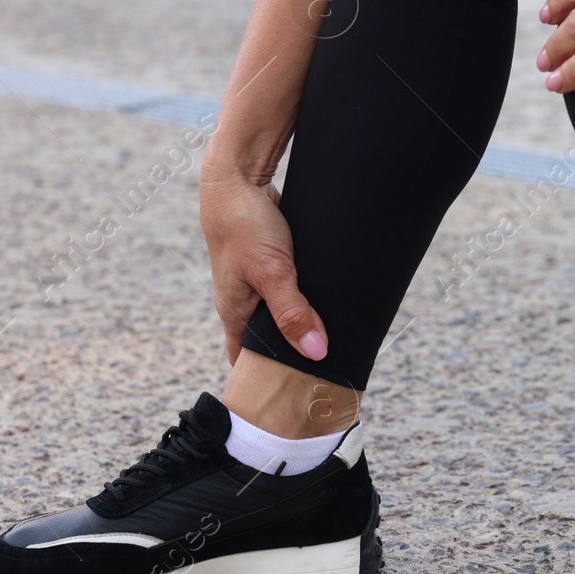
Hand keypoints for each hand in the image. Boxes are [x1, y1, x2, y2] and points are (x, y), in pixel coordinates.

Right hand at [199, 170, 327, 365]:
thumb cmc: (245, 225)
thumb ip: (292, 312)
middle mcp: (245, 303)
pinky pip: (295, 290)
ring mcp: (259, 283)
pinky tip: (335, 303)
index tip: (296, 395)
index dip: (267, 380)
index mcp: (235, 313)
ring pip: (285, 314)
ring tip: (339, 340)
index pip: (247, 362)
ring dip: (307, 323)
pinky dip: (311, 298)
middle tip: (330, 371)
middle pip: (271, 340)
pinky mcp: (275, 264)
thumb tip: (315, 352)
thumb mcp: (272, 272)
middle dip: (295, 355)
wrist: (238, 178)